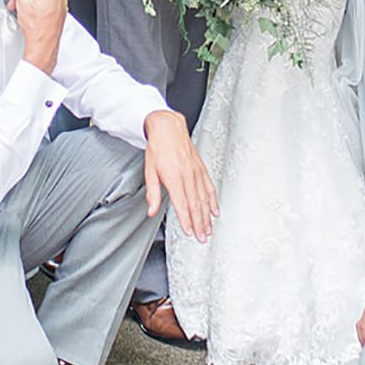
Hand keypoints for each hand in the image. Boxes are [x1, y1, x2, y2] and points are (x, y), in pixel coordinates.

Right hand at [3, 0, 69, 72]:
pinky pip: (44, 1)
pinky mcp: (58, 10)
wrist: (43, 48)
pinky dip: (34, 5)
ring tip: (22, 12)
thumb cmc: (37, 30)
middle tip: (18, 4)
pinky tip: (29, 15)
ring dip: (27, 1)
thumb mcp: (22, 3)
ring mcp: (60, 3)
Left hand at [142, 110, 218, 239]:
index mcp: (173, 178)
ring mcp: (196, 172)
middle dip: (199, 224)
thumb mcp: (149, 171)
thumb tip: (152, 210)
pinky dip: (213, 200)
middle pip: (195, 205)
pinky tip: (215, 210)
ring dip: (207, 216)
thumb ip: (153, 193)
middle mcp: (187, 176)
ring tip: (209, 229)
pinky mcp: (201, 168)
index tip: (189, 232)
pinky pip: (209, 187)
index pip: (182, 205)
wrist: (168, 127)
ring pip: (204, 198)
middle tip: (202, 237)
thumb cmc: (157, 148)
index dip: (186, 221)